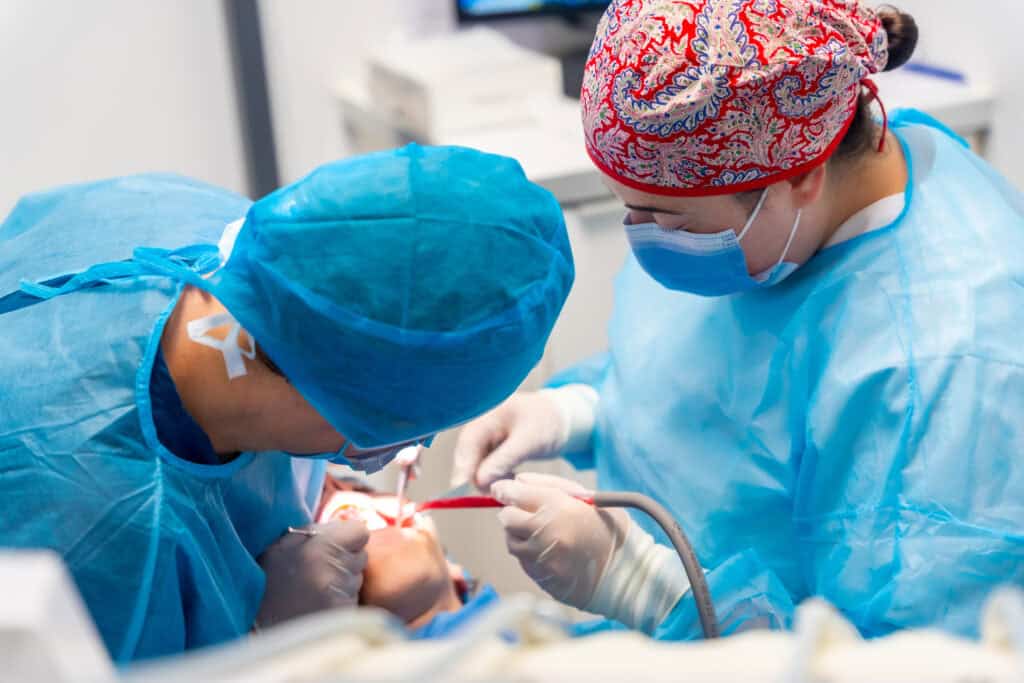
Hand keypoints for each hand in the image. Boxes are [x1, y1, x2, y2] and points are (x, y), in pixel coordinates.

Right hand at [255, 520, 368, 628]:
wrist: (253, 630)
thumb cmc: (265, 584)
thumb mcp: (281, 546)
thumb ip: (315, 532)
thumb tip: (346, 525)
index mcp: (316, 545)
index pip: (359, 531)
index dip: (350, 538)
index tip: (336, 545)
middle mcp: (331, 568)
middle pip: (361, 557)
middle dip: (347, 562)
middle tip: (319, 572)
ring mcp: (338, 594)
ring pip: (357, 580)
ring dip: (344, 584)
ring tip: (314, 592)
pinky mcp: (341, 615)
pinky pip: (352, 602)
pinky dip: (340, 603)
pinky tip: (317, 608)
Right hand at [452, 391, 568, 489]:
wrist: (561, 420)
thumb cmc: (547, 423)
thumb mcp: (528, 442)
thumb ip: (503, 460)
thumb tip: (479, 482)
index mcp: (486, 415)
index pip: (467, 443)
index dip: (462, 466)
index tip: (459, 488)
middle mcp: (481, 425)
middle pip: (468, 455)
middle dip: (477, 476)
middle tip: (493, 492)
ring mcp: (486, 436)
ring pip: (477, 464)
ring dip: (488, 477)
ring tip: (510, 480)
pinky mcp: (493, 447)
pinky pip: (487, 466)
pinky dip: (496, 475)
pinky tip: (511, 476)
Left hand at [492, 474, 690, 633]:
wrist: (628, 576)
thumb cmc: (613, 532)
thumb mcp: (590, 499)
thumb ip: (552, 486)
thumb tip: (518, 482)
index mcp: (561, 509)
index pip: (516, 493)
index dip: (506, 489)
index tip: (502, 489)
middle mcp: (547, 534)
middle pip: (507, 517)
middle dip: (512, 511)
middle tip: (524, 510)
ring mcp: (543, 559)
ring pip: (511, 541)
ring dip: (519, 533)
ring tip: (541, 532)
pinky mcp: (542, 579)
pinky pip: (523, 561)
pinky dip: (529, 552)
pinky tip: (548, 550)